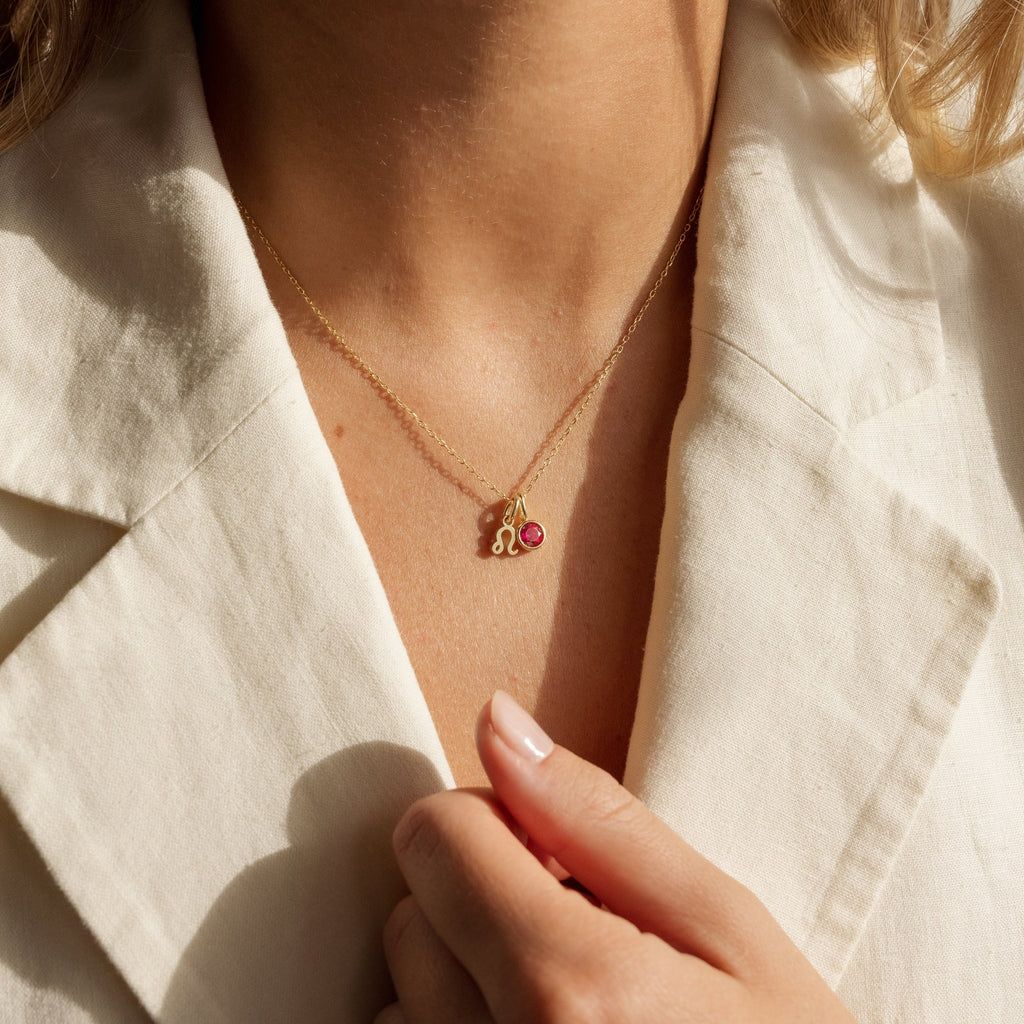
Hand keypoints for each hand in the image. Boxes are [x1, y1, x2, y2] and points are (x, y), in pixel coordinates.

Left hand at [375, 691, 856, 1022]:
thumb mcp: (728, 930)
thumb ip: (600, 821)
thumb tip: (496, 723)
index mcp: (569, 994)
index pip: (434, 835)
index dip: (497, 823)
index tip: (557, 857)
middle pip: (409, 914)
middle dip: (479, 901)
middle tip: (577, 940)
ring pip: (399, 997)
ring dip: (463, 979)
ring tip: (564, 1011)